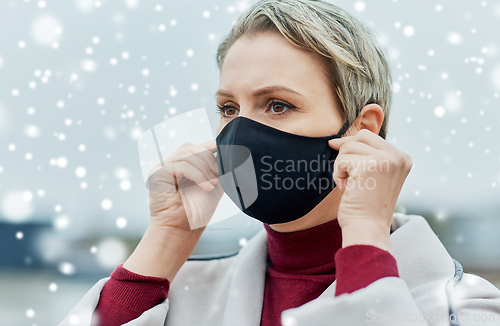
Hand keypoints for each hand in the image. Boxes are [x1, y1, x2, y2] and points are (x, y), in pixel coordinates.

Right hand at [123, 140, 222, 280]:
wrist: (183, 231)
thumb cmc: (197, 211)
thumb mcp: (213, 184)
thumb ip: (217, 167)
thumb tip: (228, 150)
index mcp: (181, 164)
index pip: (195, 147)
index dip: (210, 145)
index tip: (224, 148)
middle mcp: (169, 164)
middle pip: (190, 148)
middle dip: (208, 159)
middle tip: (220, 173)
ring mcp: (161, 167)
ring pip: (186, 154)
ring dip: (204, 168)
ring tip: (213, 183)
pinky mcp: (157, 174)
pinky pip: (181, 166)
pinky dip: (197, 175)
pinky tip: (207, 187)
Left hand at [328, 129, 412, 250]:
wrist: (366, 229)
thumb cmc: (365, 206)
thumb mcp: (372, 176)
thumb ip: (364, 155)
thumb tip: (335, 140)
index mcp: (403, 158)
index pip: (370, 137)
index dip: (352, 147)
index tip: (348, 166)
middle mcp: (398, 157)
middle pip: (360, 136)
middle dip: (347, 154)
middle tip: (349, 177)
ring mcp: (386, 160)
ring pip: (348, 147)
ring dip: (341, 167)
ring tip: (350, 186)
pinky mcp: (370, 166)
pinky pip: (341, 160)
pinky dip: (338, 175)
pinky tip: (347, 190)